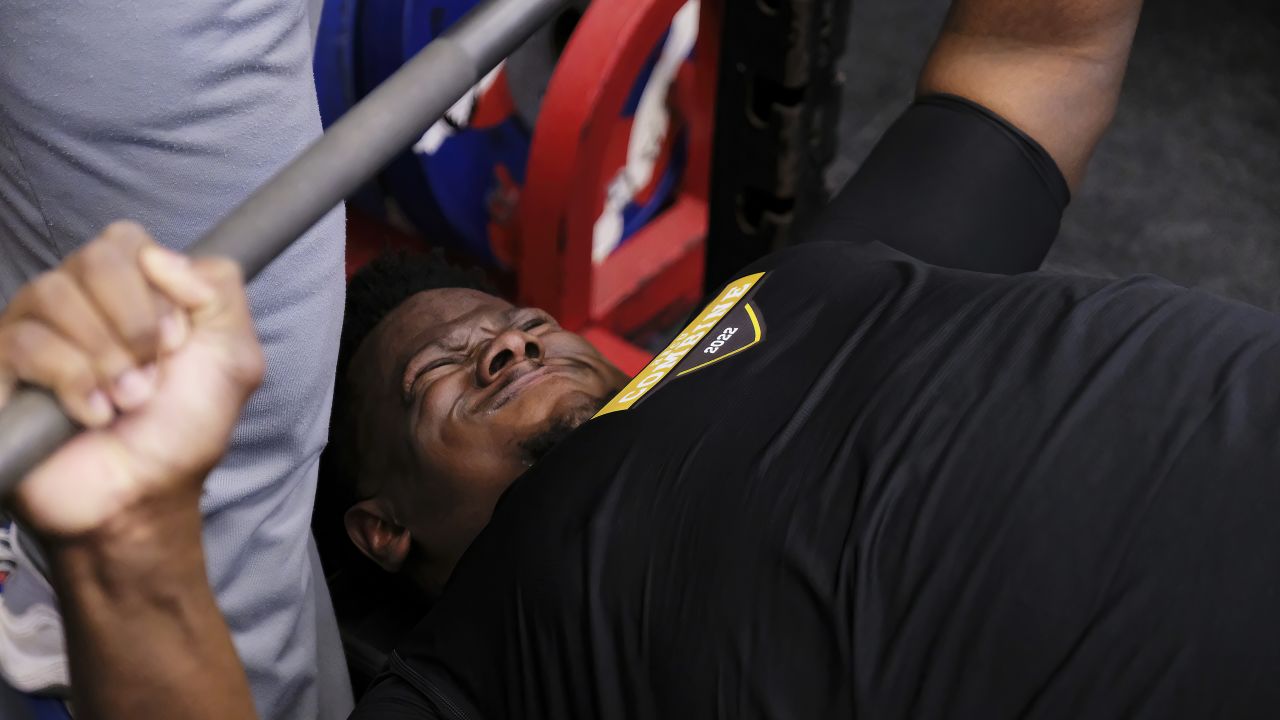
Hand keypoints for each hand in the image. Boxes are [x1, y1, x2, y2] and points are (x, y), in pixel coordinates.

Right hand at [0, 222, 263, 541]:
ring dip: (105, 358)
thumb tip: (158, 254)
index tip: (176, 343)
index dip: (155, 292)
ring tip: (125, 401)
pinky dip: (72, 382)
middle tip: (150, 375)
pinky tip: (93, 414)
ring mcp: (34, 330)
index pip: (127, 242)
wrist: (144, 493)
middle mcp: (79, 299)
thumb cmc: (186, 426)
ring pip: (53, 295)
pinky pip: (25, 343)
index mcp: (132, 288)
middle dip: (133, 323)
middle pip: (92, 258)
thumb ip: (219, 289)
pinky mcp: (2, 366)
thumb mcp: (234, 355)